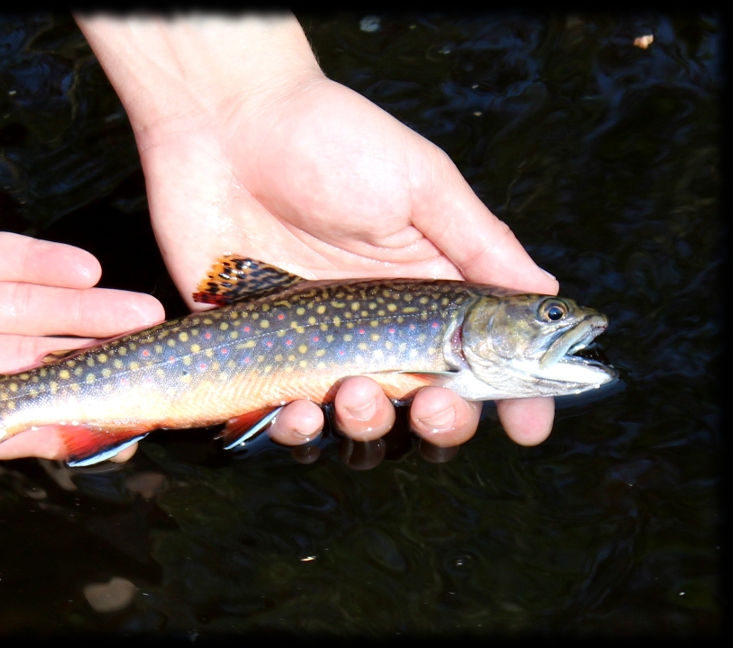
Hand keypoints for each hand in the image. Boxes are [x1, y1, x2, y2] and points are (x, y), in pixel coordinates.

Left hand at [77, 15, 558, 451]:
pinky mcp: (256, 351)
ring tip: (352, 394)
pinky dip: (294, 431)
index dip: (512, 400)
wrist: (223, 125)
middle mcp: (378, 329)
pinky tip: (295, 409)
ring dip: (367, 431)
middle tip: (428, 403)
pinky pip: (279, 418)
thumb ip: (481, 246)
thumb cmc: (331, 141)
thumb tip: (549, 298)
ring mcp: (316, 346)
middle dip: (440, 424)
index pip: (481, 362)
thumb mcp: (421, 184)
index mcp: (427, 291)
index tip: (527, 426)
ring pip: (356, 428)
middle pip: (425, 410)